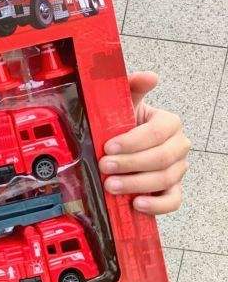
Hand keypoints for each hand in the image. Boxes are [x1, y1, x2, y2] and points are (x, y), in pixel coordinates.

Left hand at [98, 71, 190, 214]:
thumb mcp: (125, 102)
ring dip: (136, 184)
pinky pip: (172, 201)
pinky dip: (156, 205)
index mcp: (168, 123)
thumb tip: (149, 77)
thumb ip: (133, 87)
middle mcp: (177, 146)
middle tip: (105, 166)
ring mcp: (177, 169)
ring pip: (164, 179)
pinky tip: (136, 204)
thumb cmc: (125, 122)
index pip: (157, 132)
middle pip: (161, 158)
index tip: (108, 146)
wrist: (124, 143)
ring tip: (111, 185)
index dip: (133, 141)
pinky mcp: (172, 189)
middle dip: (130, 164)